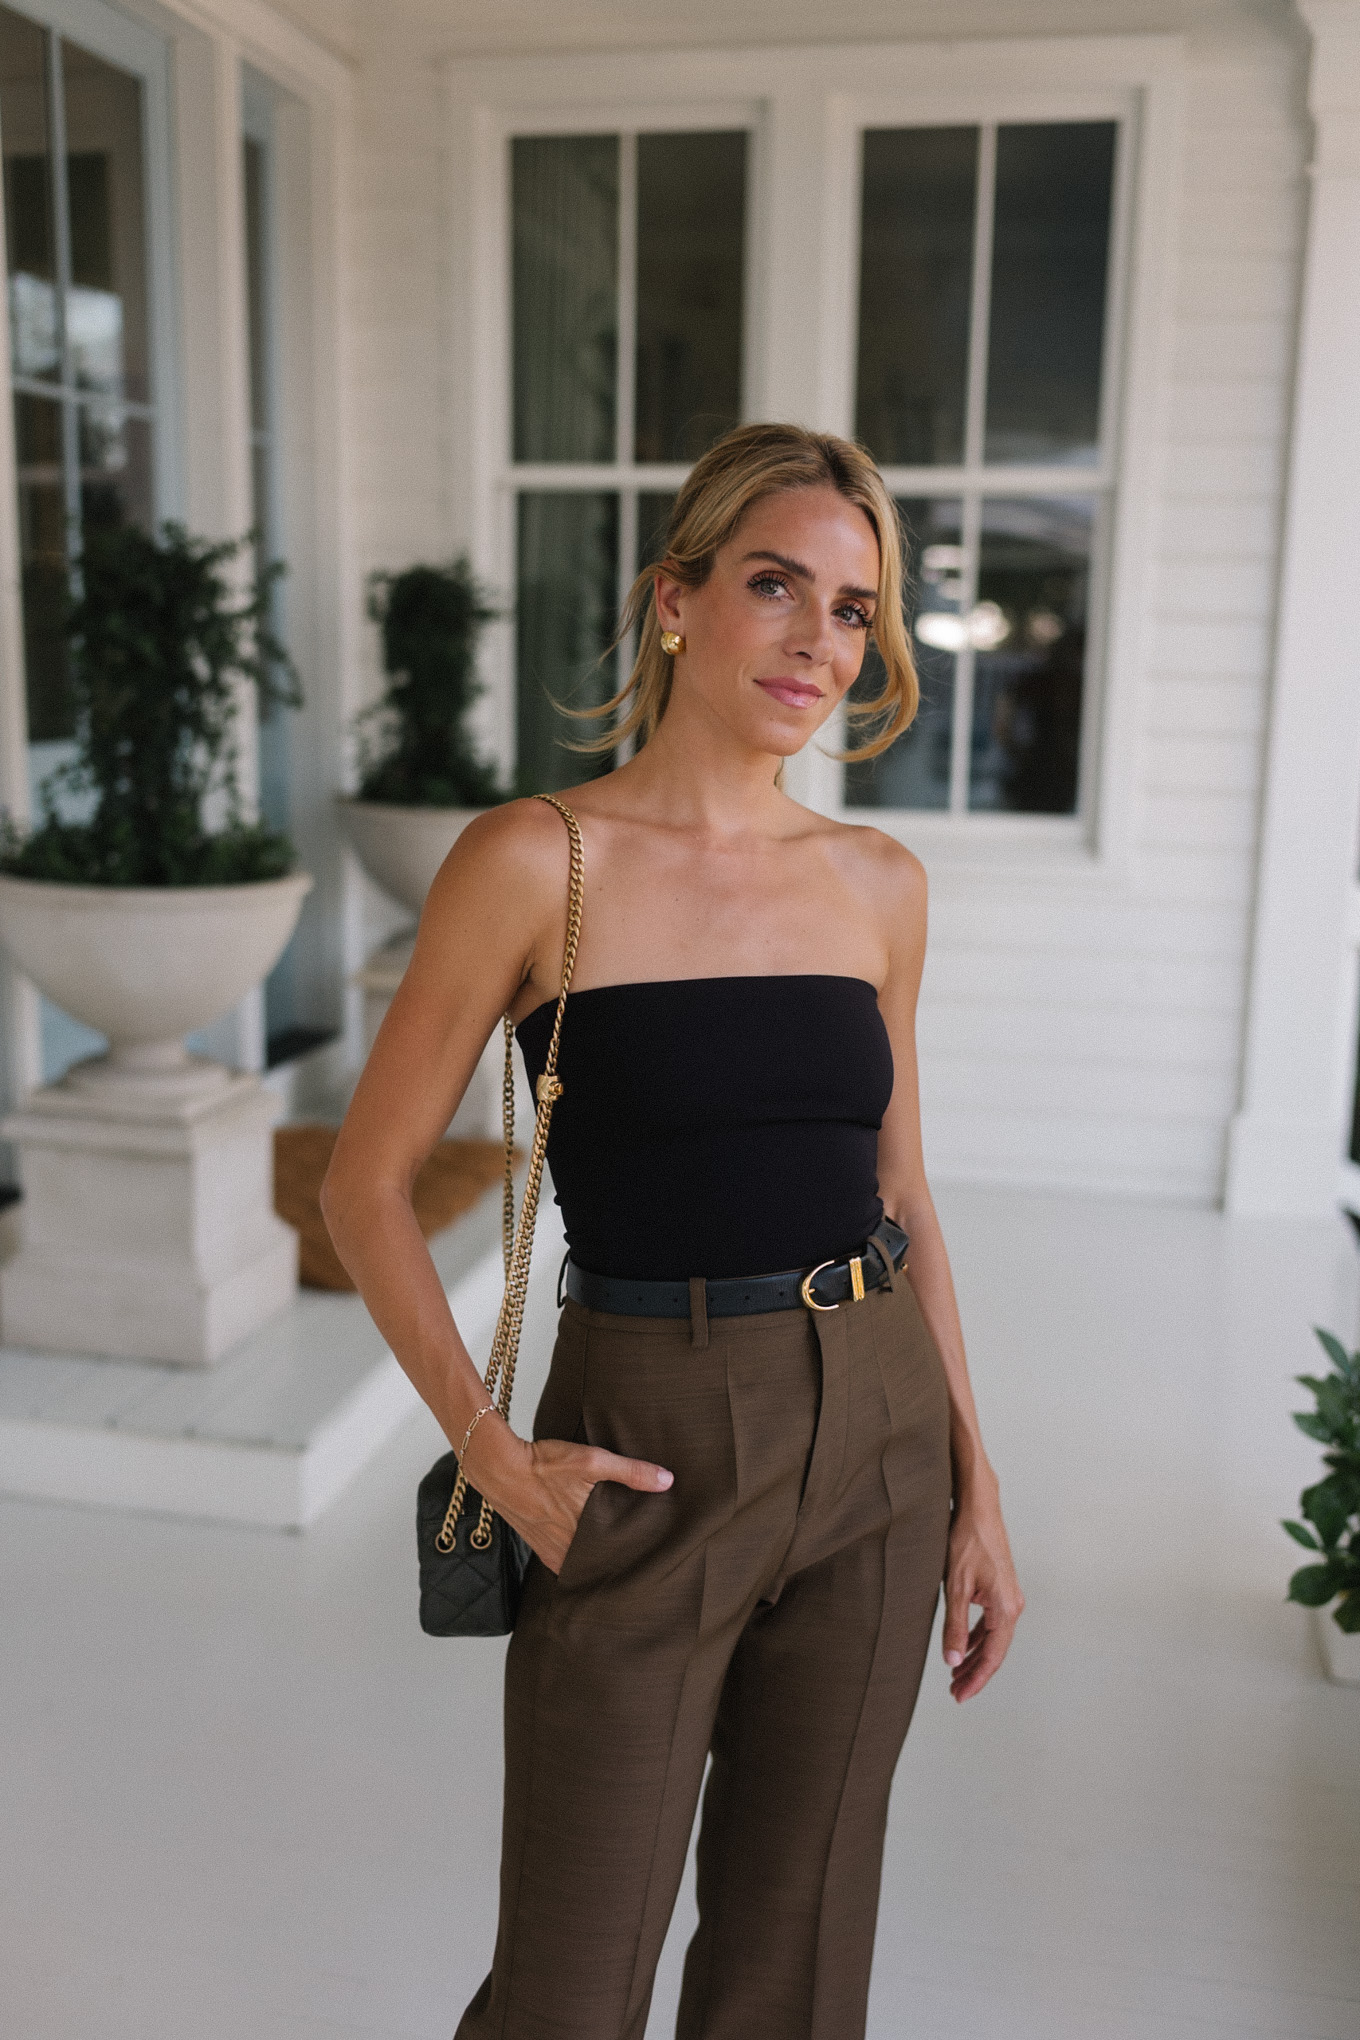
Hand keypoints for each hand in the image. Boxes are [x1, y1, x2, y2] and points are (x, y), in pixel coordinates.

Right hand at [464, 1416, 672, 1573]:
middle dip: (618, 1561)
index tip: (654, 1556)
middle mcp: (568, 1549)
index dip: (636, 1556)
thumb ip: (630, 1472)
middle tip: (641, 1559)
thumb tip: (667, 1481)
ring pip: (582, 1565)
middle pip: (600, 1563)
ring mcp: (551, 1551)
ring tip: (616, 1556)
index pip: (618, 1556)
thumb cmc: (544, 1464)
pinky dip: (576, 1559)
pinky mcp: (539, 1547)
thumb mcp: (592, 1461)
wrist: (500, 1468)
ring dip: (596, 1561)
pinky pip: (563, 1562)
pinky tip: (585, 1550)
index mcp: (585, 1534)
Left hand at [941, 1481, 1023, 1702]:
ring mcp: (1009, 1597)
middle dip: (974, 1673)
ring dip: (975, 1656)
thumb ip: (955, 1626)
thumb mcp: (955, 1587)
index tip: (959, 1696)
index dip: (975, 1679)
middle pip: (995, 1651)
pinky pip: (991, 1623)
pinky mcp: (1001, 1589)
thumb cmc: (967, 1541)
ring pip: (993, 1638)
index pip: (992, 1656)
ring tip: (956, 1673)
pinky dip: (977, 1637)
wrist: (978, 1509)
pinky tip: (964, 1645)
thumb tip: (953, 1661)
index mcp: (1005, 1609)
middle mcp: (1013, 1605)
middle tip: (955, 1691)